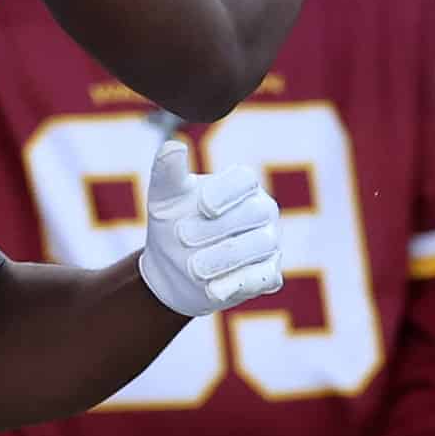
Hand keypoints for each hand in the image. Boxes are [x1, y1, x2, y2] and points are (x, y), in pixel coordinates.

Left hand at [136, 141, 280, 317]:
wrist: (173, 270)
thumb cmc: (173, 224)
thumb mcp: (164, 199)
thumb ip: (168, 172)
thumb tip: (173, 146)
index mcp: (241, 185)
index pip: (245, 179)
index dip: (226, 192)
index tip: (202, 206)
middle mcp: (262, 210)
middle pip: (255, 212)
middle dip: (217, 227)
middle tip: (181, 237)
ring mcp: (270, 243)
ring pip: (261, 245)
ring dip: (223, 258)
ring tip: (192, 267)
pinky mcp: (270, 274)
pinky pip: (264, 278)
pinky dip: (237, 283)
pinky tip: (212, 289)